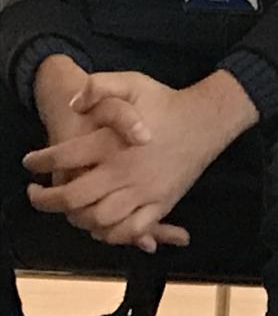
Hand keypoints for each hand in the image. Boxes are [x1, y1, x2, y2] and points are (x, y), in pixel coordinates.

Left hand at [30, 55, 162, 246]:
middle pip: (73, 197)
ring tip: (68, 208)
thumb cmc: (166, 101)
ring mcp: (143, 190)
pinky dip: (112, 234)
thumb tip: (73, 104)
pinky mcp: (161, 203)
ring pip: (98, 218)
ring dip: (77, 217)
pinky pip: (131, 230)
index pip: (63, 157)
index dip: (40, 160)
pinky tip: (101, 225)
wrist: (208, 119)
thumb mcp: (133, 82)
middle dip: (46, 199)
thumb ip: (100, 86)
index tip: (31, 161)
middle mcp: (124, 171)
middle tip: (36, 193)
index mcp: (112, 143)